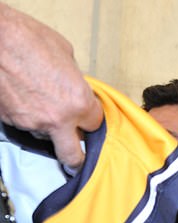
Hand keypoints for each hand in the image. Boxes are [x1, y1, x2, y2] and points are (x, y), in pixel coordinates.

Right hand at [0, 3, 102, 168]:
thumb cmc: (28, 39)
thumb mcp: (66, 57)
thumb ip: (75, 82)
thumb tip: (75, 88)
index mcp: (78, 103)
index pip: (95, 124)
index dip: (90, 118)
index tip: (88, 116)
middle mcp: (57, 119)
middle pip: (73, 156)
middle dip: (77, 158)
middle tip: (77, 157)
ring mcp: (32, 123)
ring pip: (46, 137)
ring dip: (48, 128)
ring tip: (41, 102)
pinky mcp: (11, 121)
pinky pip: (26, 125)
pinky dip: (28, 116)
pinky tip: (24, 97)